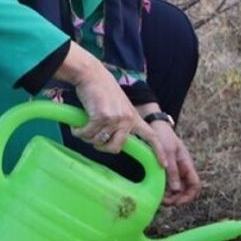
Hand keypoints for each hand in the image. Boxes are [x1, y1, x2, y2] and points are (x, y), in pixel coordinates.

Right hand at [58, 44, 177, 182]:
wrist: (93, 75)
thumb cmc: (103, 92)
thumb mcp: (119, 108)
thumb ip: (120, 124)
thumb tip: (112, 143)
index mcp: (134, 118)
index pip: (151, 136)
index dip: (158, 151)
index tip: (164, 165)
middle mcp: (127, 119)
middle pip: (116, 148)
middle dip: (101, 146)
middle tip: (92, 137)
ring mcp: (116, 118)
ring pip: (98, 142)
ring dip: (87, 137)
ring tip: (84, 126)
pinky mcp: (102, 117)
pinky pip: (87, 135)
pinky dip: (78, 132)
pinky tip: (76, 125)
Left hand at [142, 117, 202, 205]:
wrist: (156, 126)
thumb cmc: (163, 137)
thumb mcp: (168, 153)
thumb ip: (172, 171)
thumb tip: (176, 189)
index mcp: (187, 164)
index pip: (195, 185)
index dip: (189, 196)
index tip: (176, 202)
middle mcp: (183, 169)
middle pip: (187, 190)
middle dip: (178, 198)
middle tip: (165, 202)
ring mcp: (176, 170)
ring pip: (178, 189)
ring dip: (171, 196)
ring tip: (160, 198)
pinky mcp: (167, 170)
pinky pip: (169, 184)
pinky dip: (165, 190)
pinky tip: (157, 192)